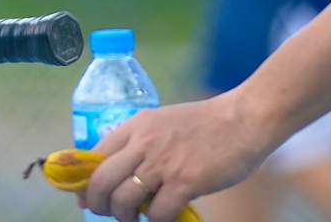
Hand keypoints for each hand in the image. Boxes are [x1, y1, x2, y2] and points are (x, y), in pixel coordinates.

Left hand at [78, 94, 273, 221]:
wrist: (243, 119)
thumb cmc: (205, 125)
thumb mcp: (162, 123)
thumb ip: (139, 142)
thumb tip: (118, 173)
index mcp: (136, 125)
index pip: (94, 156)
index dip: (86, 183)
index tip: (87, 198)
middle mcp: (143, 143)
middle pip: (101, 182)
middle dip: (100, 205)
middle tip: (112, 213)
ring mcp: (163, 163)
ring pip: (123, 201)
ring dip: (125, 217)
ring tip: (138, 217)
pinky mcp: (185, 182)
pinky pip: (156, 213)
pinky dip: (157, 221)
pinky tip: (165, 215)